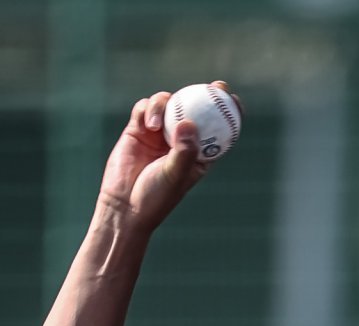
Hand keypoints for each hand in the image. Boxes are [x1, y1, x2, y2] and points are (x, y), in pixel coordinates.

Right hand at [96, 82, 238, 232]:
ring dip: (166, 105)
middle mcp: (181, 140)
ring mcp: (160, 132)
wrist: (124, 205)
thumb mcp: (175, 175)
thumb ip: (184, 151)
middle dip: (207, 94)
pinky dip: (149, 109)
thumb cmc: (156, 197)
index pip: (218, 129)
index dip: (228, 113)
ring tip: (157, 125)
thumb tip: (189, 123)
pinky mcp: (138, 128)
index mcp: (198, 154)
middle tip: (216, 87)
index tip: (233, 100)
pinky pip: (146, 108)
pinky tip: (148, 123)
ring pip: (169, 104)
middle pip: (196, 109)